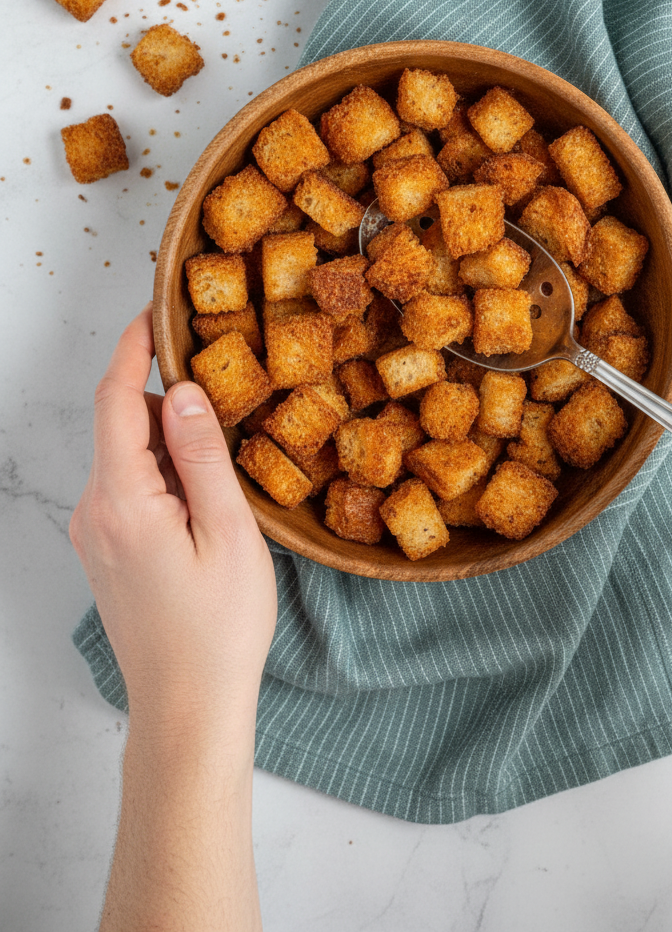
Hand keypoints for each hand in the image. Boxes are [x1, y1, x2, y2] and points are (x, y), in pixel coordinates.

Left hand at [70, 304, 276, 740]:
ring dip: (170, 441)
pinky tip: (207, 497)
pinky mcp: (106, 550)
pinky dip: (163, 473)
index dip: (133, 346)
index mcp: (123, 500)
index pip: (115, 398)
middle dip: (167, 399)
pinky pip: (129, 487)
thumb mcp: (229, 532)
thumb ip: (201, 455)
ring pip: (127, 456)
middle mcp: (95, 511)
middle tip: (227, 388)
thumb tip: (180, 389)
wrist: (187, 709)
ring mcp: (95, 534)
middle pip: (122, 423)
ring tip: (227, 457)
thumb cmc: (218, 629)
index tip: (156, 309)